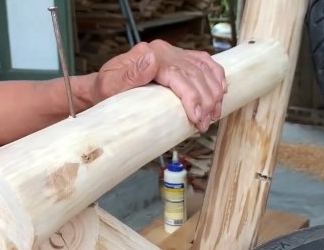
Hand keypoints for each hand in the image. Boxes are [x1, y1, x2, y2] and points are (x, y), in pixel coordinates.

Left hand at [92, 39, 226, 130]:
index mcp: (149, 54)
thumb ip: (129, 75)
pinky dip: (216, 77)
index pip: (180, 75)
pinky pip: (203, 63)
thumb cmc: (106, 92)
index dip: (192, 98)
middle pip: (195, 74)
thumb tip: (151, 61)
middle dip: (206, 101)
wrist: (102, 89)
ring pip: (203, 70)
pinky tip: (221, 92)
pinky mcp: (178, 59)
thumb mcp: (110, 86)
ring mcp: (172, 53)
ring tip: (213, 116)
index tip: (197, 119)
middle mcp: (163, 51)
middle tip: (205, 124)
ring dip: (213, 93)